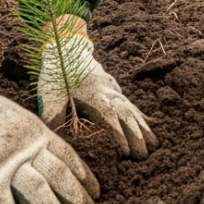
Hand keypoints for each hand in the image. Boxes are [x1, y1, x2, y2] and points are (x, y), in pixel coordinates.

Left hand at [39, 36, 158, 159]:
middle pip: (127, 115)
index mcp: (93, 95)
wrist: (66, 46)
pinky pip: (131, 104)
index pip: (110, 117)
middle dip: (136, 137)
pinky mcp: (114, 88)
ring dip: (143, 128)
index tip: (125, 153)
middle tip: (143, 157)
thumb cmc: (57, 72)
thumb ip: (52, 115)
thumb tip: (54, 138)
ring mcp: (113, 89)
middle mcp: (108, 92)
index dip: (119, 135)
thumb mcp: (50, 93)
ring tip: (154, 145)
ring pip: (132, 109)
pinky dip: (140, 116)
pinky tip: (149, 125)